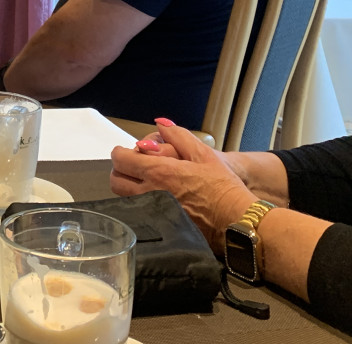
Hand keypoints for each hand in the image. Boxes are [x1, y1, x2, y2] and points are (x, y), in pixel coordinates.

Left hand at [110, 125, 253, 251]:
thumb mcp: (203, 153)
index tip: (126, 152)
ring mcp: (153, 213)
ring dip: (128, 188)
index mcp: (159, 173)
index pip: (121, 160)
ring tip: (145, 182)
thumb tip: (160, 124)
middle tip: (133, 167)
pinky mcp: (159, 227)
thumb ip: (178, 135)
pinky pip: (138, 213)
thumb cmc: (222, 187)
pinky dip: (139, 204)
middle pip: (116, 182)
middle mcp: (151, 194)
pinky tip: (155, 200)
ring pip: (124, 199)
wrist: (235, 220)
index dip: (120, 153)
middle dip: (121, 171)